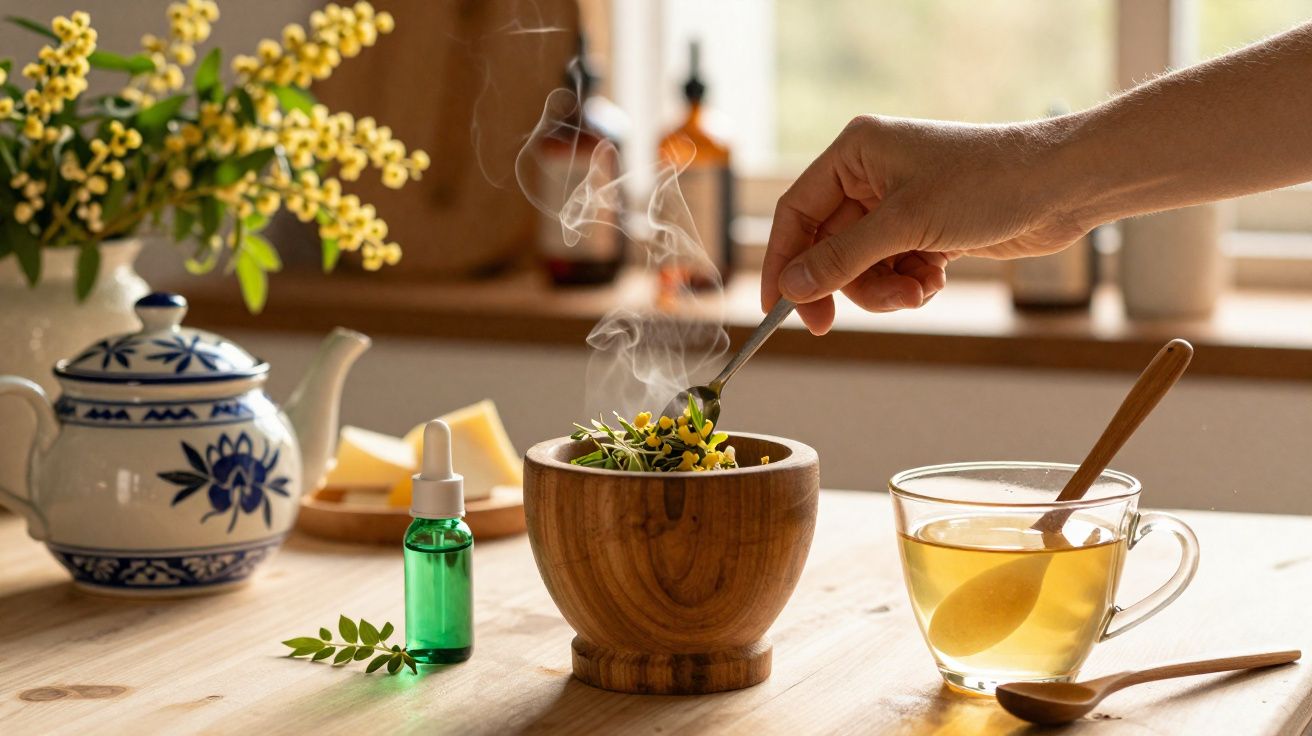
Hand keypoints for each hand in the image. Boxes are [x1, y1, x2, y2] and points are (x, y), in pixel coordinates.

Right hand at [762, 115, 1086, 334]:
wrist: (1064, 186)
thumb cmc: (988, 183)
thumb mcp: (905, 225)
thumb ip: (841, 259)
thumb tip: (790, 287)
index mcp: (856, 153)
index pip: (795, 212)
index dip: (782, 262)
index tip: (777, 309)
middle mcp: (871, 174)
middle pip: (826, 246)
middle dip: (845, 283)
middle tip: (832, 324)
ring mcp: (899, 203)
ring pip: (861, 266)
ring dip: (883, 289)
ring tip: (917, 292)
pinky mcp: (925, 229)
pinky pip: (893, 269)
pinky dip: (909, 284)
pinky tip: (936, 280)